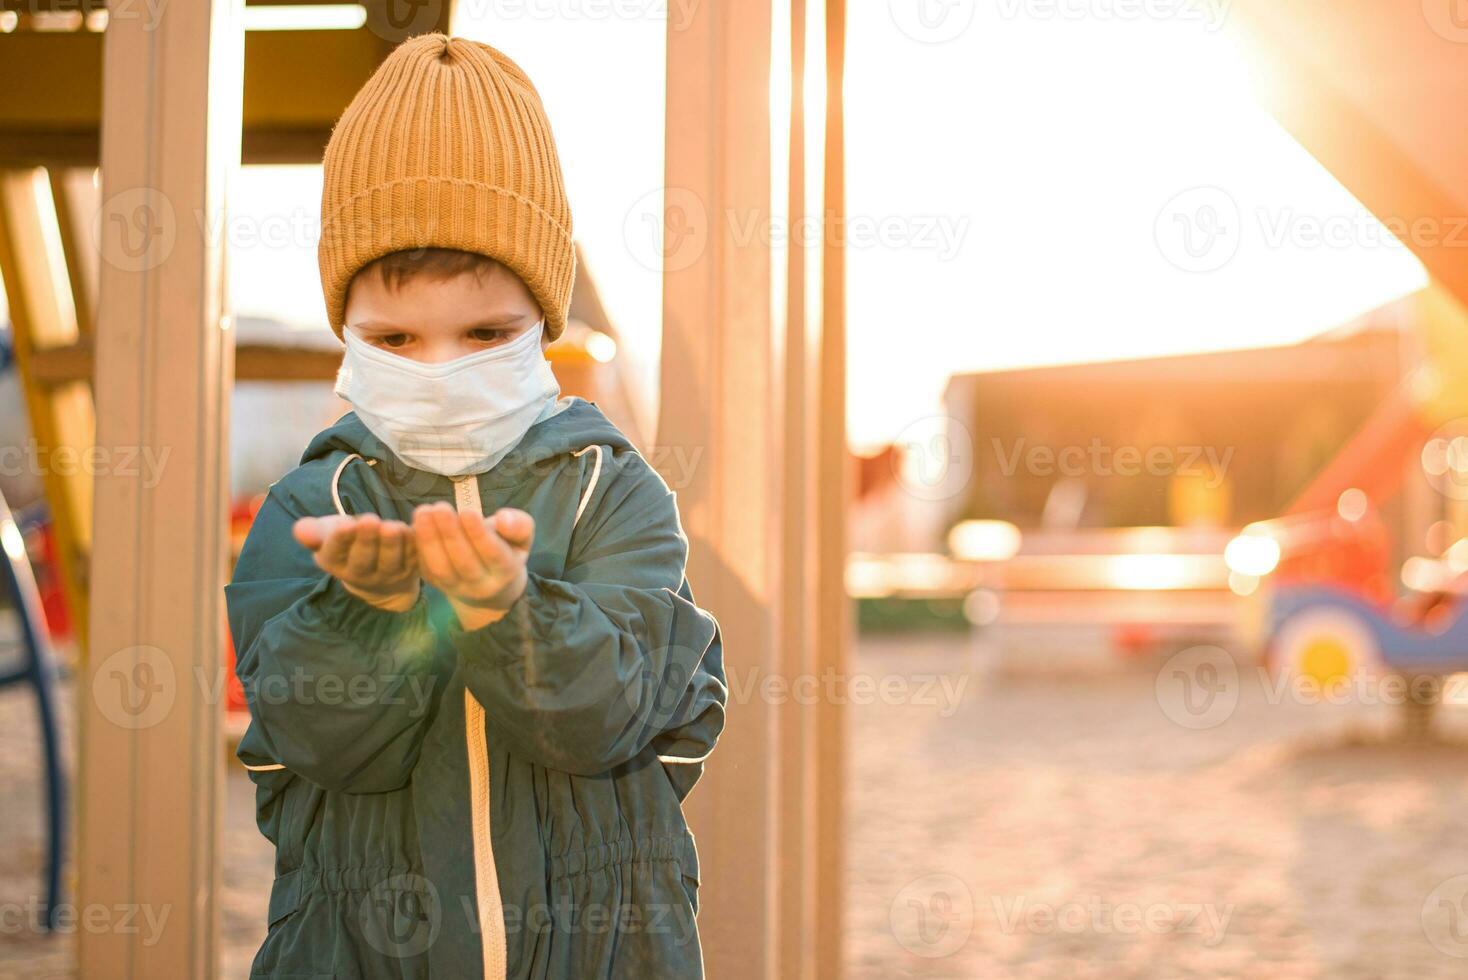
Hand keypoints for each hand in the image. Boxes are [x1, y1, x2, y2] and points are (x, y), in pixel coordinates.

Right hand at [293, 513, 420, 611]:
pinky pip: (413, 558)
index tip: (344, 525)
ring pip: (390, 561)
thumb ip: (314, 531)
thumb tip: (299, 530)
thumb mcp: (328, 534)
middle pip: (363, 560)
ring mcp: (387, 575)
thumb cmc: (347, 543)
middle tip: (369, 520)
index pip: (334, 554)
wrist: (376, 569)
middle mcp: (360, 575)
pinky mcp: (410, 571)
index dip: (340, 540)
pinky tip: (413, 528)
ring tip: (391, 527)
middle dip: (366, 540)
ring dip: (391, 544)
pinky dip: (414, 544)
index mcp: (334, 563)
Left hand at [412, 502, 533, 628]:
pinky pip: (426, 568)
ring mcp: (457, 588)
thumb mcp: (522, 537)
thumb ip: (519, 525)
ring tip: (423, 512)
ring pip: (441, 568)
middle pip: (464, 562)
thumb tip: (502, 519)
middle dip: (450, 534)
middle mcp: (481, 585)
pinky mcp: (437, 585)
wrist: (490, 586)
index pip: (493, 554)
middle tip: (440, 507)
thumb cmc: (506, 550)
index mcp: (506, 571)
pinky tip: (416, 523)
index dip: (479, 534)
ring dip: (429, 539)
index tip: (467, 511)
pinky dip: (419, 546)